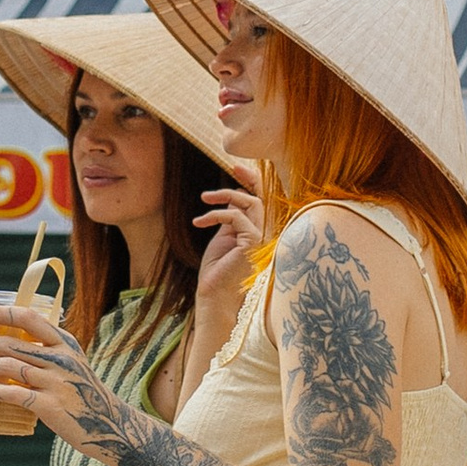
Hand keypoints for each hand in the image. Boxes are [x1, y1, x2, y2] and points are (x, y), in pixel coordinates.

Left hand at [0, 297, 103, 446]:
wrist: (109, 424)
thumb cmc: (82, 393)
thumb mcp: (71, 363)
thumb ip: (46, 351)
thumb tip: (4, 345)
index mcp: (65, 343)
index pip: (28, 318)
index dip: (1, 313)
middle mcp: (62, 359)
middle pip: (12, 343)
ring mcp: (57, 382)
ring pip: (11, 367)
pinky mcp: (52, 406)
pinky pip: (17, 394)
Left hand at [192, 171, 263, 327]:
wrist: (215, 299)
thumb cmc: (218, 273)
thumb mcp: (224, 238)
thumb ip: (231, 217)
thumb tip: (232, 196)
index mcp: (260, 233)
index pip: (262, 202)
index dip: (253, 182)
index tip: (236, 167)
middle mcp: (267, 235)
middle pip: (261, 198)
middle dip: (246, 179)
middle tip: (230, 166)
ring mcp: (263, 239)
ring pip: (251, 203)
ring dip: (225, 195)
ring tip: (204, 199)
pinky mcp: (255, 243)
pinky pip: (237, 217)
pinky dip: (217, 214)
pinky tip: (199, 222)